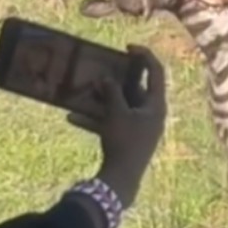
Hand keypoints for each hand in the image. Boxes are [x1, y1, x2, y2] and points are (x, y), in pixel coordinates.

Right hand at [67, 44, 166, 207]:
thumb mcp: (116, 114)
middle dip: (119, 77)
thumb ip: (112, 93)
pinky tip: (71, 117)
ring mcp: (139, 126)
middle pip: (137, 87)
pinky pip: (112, 122)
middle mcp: (151, 113)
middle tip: (104, 65)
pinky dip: (95, 118)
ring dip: (104, 97)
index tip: (127, 47)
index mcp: (156, 104)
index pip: (156, 71)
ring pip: (122, 104)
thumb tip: (106, 79)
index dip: (144, 55)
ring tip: (86, 88)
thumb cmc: (124, 143)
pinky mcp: (127, 138)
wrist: (121, 180)